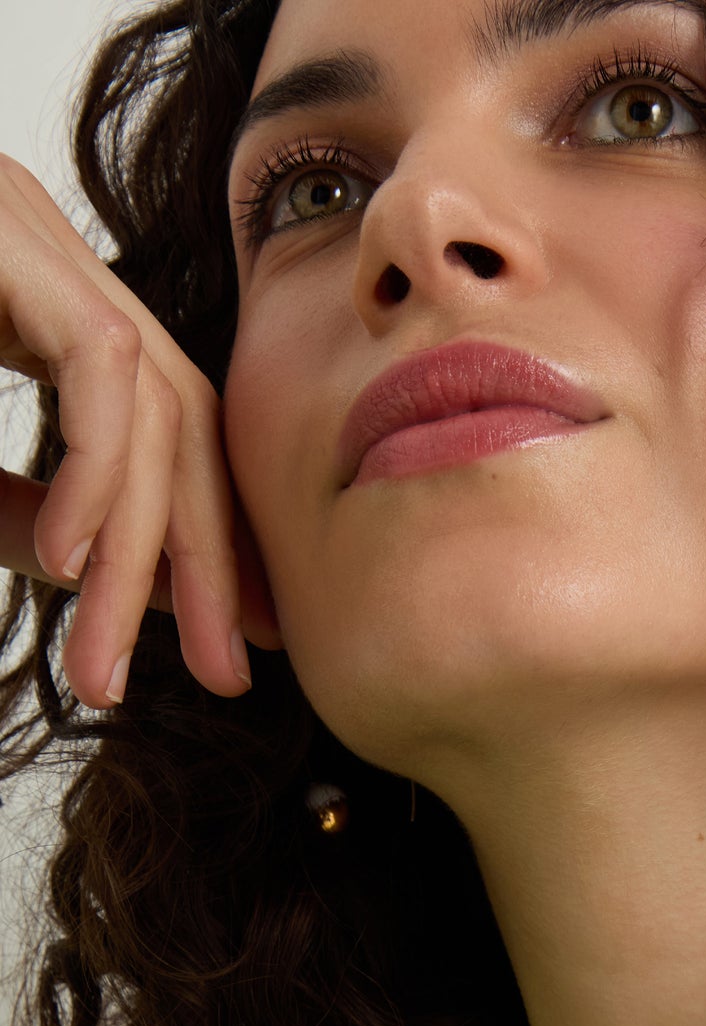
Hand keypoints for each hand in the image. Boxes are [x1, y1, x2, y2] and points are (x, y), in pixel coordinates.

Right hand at [0, 150, 280, 709]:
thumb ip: (28, 515)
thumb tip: (122, 581)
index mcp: (26, 291)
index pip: (162, 420)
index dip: (208, 537)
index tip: (233, 642)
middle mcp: (33, 241)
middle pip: (175, 409)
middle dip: (206, 554)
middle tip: (226, 674)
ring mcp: (13, 221)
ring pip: (149, 396)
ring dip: (144, 547)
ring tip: (109, 663)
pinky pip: (97, 361)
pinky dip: (100, 470)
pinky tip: (74, 562)